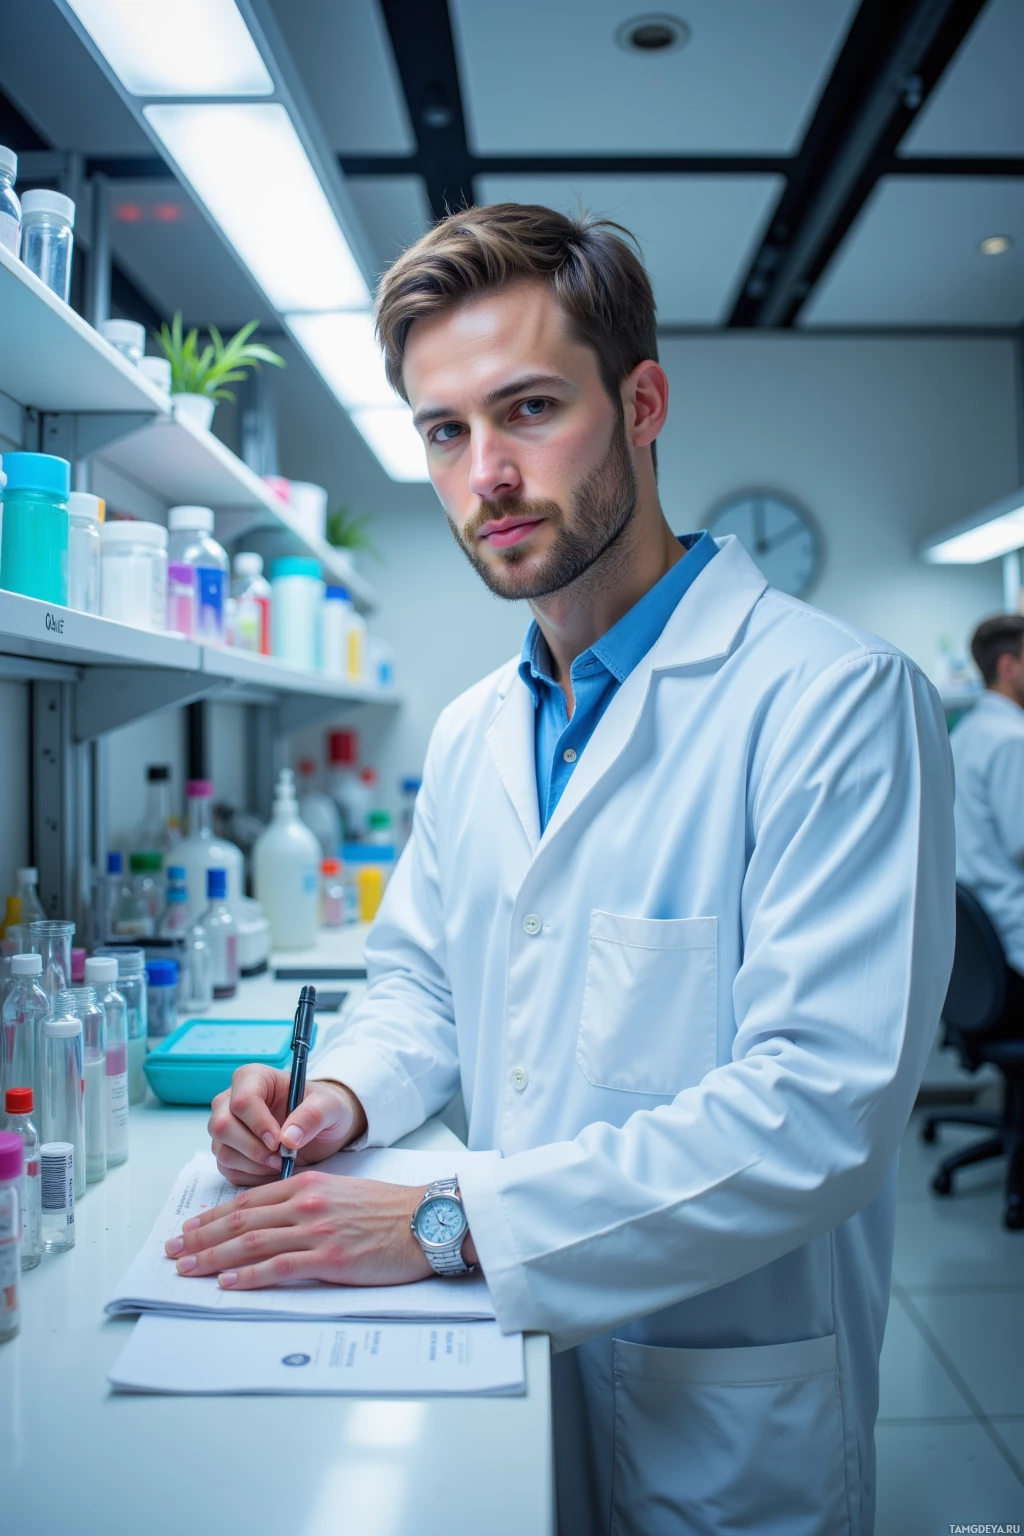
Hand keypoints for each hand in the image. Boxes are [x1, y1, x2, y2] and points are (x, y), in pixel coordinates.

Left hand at [163, 1172, 433, 1289]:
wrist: (425, 1221)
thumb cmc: (389, 1211)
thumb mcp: (343, 1193)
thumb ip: (309, 1202)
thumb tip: (276, 1221)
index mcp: (308, 1185)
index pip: (249, 1201)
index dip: (214, 1216)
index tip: (190, 1227)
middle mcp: (305, 1204)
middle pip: (241, 1221)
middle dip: (201, 1237)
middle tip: (174, 1249)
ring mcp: (315, 1230)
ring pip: (251, 1243)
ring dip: (213, 1257)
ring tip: (187, 1268)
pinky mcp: (328, 1257)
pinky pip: (278, 1267)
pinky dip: (248, 1276)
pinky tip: (226, 1283)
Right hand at [208, 1065, 367, 1185]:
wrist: (322, 1129)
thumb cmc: (322, 1109)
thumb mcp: (329, 1107)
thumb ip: (312, 1115)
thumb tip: (288, 1138)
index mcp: (254, 1078)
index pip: (242, 1100)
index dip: (258, 1124)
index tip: (278, 1142)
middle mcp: (231, 1100)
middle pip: (222, 1126)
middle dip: (252, 1149)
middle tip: (280, 1159)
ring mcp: (227, 1126)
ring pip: (222, 1150)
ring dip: (252, 1164)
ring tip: (280, 1163)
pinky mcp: (227, 1150)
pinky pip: (227, 1168)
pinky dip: (250, 1176)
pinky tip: (271, 1170)